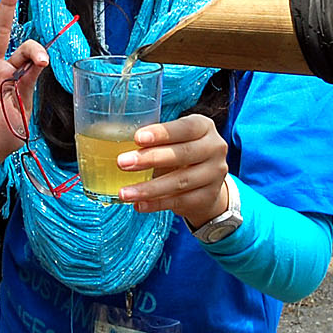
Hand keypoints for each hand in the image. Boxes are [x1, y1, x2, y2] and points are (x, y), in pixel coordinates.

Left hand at [114, 114, 229, 224]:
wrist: (207, 182)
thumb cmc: (181, 152)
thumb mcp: (175, 139)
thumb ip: (155, 139)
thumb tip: (117, 140)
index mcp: (204, 127)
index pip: (185, 128)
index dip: (161, 133)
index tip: (137, 138)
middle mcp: (215, 148)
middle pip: (182, 154)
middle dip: (150, 159)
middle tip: (122, 163)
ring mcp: (214, 174)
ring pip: (180, 182)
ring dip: (149, 188)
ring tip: (124, 192)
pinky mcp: (208, 197)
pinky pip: (179, 202)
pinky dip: (156, 204)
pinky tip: (139, 205)